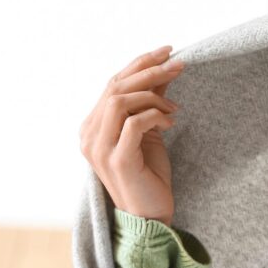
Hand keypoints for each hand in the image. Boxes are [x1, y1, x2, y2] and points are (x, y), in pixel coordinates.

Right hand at [79, 45, 184, 224]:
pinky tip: (170, 123)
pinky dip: (155, 116)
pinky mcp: (117, 160)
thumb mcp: (150, 132)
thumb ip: (151, 103)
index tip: (167, 51)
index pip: (113, 83)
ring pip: (120, 101)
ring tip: (174, 107)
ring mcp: (99, 148)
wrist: (150, 216)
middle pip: (115, 87)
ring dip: (153, 95)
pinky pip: (134, 123)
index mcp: (92, 127)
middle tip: (178, 63)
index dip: (139, 63)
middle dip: (150, 70)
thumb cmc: (149, 176)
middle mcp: (89, 135)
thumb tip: (164, 71)